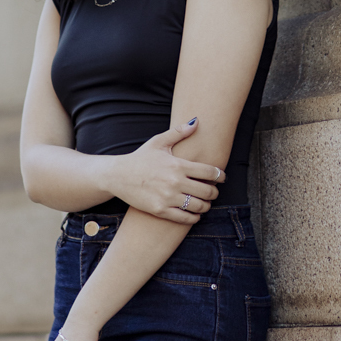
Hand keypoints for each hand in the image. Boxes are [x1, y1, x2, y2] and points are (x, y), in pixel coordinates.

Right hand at [110, 122, 224, 222]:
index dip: (220, 175)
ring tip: (205, 203)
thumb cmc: (140, 158)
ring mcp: (168, 197)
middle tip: (214, 191)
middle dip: (215, 192)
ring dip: (206, 206)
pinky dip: (194, 218)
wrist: (118, 175)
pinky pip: (185, 218)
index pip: (209, 172)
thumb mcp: (158, 142)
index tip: (222, 177)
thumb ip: (178, 132)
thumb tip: (196, 121)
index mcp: (177, 164)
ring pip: (199, 206)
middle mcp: (175, 182)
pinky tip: (195, 214)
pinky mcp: (161, 210)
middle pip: (208, 191)